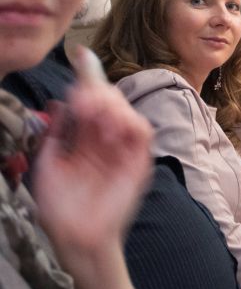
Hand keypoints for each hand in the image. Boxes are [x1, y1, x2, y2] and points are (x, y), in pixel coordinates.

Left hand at [33, 47, 152, 288]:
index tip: (79, 54)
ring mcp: (124, 147)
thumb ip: (58, 131)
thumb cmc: (60, 205)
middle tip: (81, 98)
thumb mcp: (50, 160)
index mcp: (85, 135)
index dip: (87, 76)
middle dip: (96, 91)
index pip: (90, 99)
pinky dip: (128, 121)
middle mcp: (106, 137)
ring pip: (127, 110)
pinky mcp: (139, 160)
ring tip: (92, 114)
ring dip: (110, 106)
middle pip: (110, 98)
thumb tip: (60, 100)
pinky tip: (109, 126)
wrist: (75, 234)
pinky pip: (141, 130)